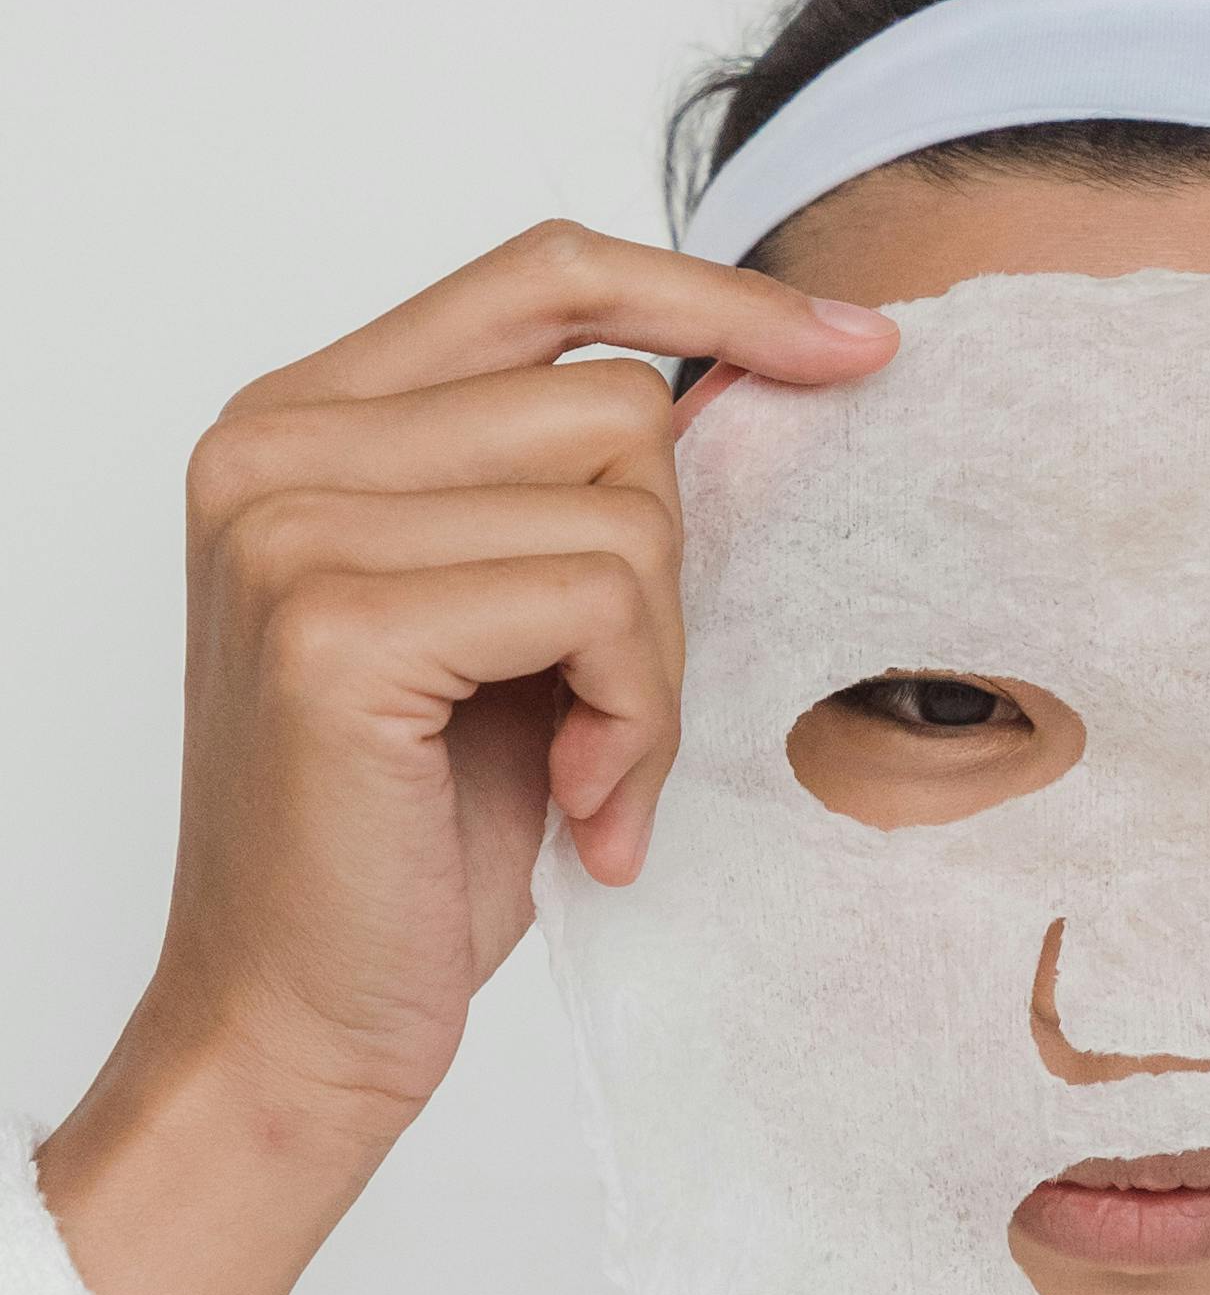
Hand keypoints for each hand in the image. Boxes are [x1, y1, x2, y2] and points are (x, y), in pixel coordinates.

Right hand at [39, 224, 894, 1294]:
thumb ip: (570, 493)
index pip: (544, 273)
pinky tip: (577, 806)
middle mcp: (274, 445)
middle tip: (616, 721)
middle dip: (666, 578)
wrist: (298, 1021)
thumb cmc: (411, 841)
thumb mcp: (509, 628)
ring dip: (652, 668)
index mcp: (305, 419)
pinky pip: (598, 600)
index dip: (710, 296)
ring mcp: (290, 524)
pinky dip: (634, 718)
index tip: (850, 344)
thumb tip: (759, 377)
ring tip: (587, 773)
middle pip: (616, 403)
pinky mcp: (334, 622)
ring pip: (625, 508)